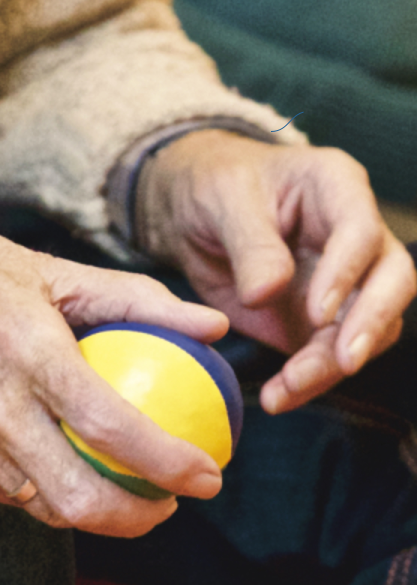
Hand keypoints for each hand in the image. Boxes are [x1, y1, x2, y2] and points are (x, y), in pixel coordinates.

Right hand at [0, 175, 229, 536]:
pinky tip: (59, 468)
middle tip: (168, 501)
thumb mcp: (47, 267)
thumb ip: (134, 299)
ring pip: (39, 506)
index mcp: (24, 350)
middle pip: (76, 498)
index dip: (171, 463)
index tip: (207, 475)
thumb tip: (212, 325)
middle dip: (139, 517)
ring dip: (92, 511)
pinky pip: (0, 492)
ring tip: (121, 488)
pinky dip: (39, 492)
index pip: (112, 427)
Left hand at [138, 130, 416, 412]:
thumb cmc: (215, 187)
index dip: (346, 273)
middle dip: (370, 325)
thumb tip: (267, 293)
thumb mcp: (224, 201)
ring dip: (333, 364)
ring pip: (367, 328)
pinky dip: (309, 381)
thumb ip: (250, 245)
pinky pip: (329, 355)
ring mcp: (345, 281)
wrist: (193, 213)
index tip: (317, 312)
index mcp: (336, 187)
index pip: (362, 232)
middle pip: (391, 282)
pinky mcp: (322, 320)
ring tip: (288, 388)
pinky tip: (279, 397)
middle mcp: (356, 236)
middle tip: (343, 362)